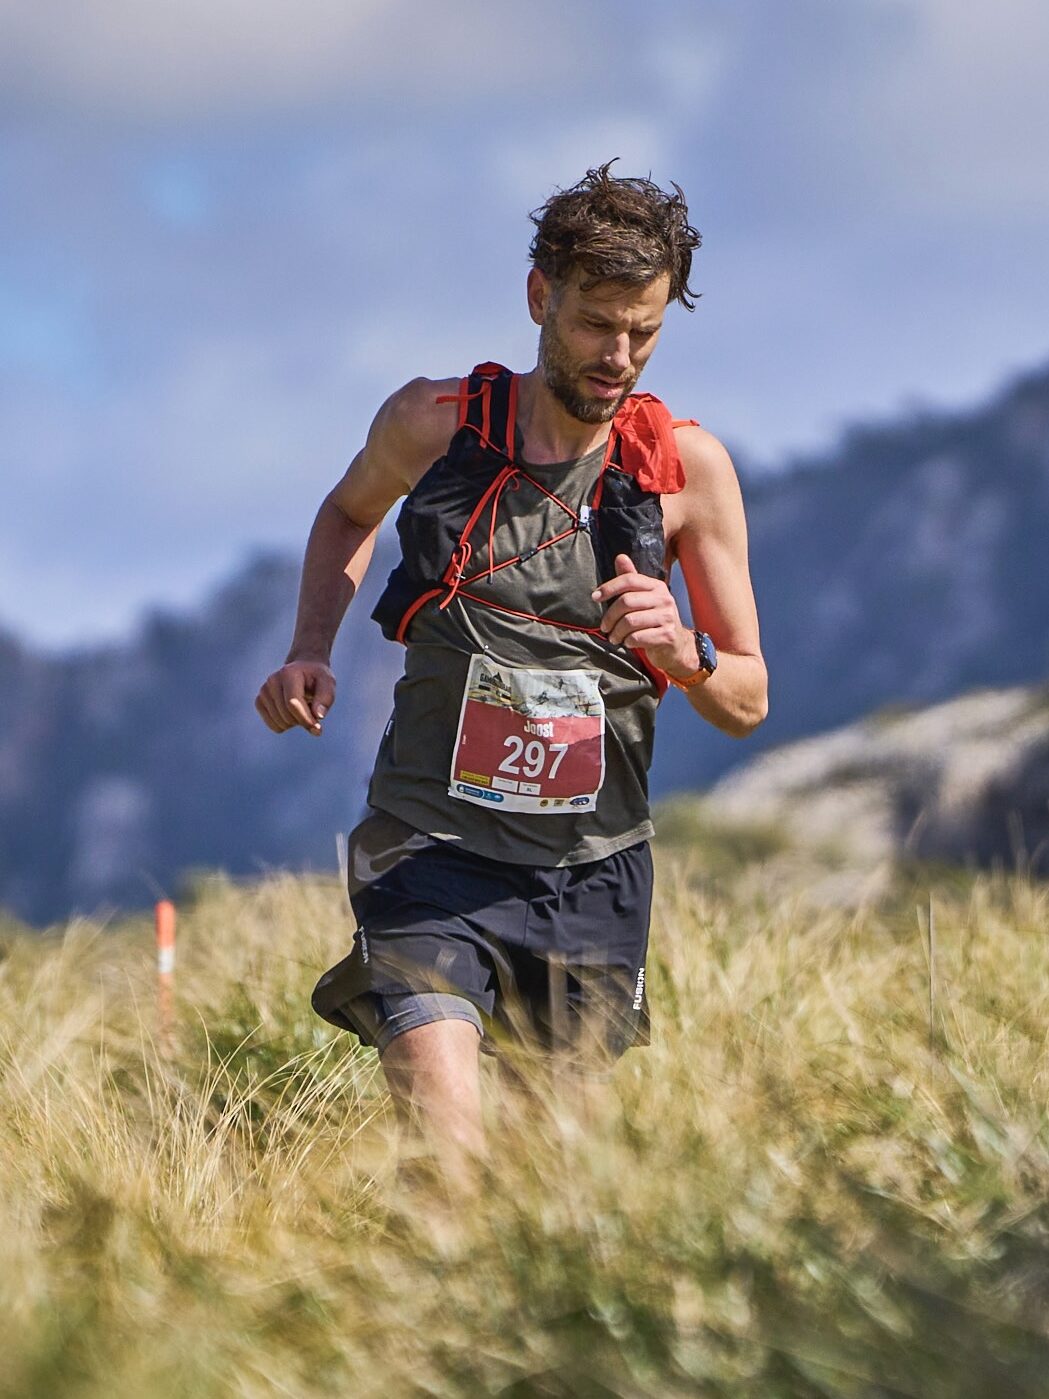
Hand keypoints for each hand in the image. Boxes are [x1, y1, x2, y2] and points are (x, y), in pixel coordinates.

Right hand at [255, 659, 335, 735]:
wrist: (304, 670)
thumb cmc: (317, 678)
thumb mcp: (328, 683)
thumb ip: (325, 699)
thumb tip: (318, 716)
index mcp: (289, 673)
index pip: (292, 703)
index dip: (305, 719)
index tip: (318, 729)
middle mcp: (272, 681)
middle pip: (287, 715)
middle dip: (303, 720)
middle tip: (312, 711)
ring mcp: (264, 691)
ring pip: (280, 723)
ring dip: (295, 722)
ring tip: (302, 707)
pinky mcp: (259, 701)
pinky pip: (273, 726)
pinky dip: (286, 725)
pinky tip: (292, 712)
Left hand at [592, 554, 698, 677]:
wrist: (676, 645)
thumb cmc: (654, 620)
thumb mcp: (643, 598)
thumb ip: (630, 580)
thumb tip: (620, 557)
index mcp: (657, 586)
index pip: (629, 580)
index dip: (609, 587)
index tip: (595, 597)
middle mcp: (664, 599)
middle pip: (626, 602)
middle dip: (610, 616)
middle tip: (605, 627)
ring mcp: (667, 617)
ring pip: (630, 621)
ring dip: (616, 632)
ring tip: (614, 637)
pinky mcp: (667, 635)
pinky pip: (637, 637)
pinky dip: (627, 642)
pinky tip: (628, 643)